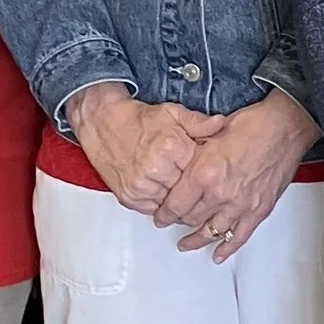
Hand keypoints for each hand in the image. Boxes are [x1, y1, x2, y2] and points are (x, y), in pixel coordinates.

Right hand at [66, 84, 224, 217]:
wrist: (103, 123)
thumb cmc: (137, 119)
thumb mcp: (172, 113)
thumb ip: (198, 122)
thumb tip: (221, 124)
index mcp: (171, 147)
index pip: (200, 170)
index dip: (204, 169)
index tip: (206, 168)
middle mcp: (156, 169)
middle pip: (188, 189)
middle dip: (192, 185)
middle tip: (194, 181)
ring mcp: (141, 186)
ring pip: (172, 204)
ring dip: (177, 197)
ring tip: (176, 184)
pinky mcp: (129, 197)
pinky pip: (154, 210)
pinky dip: (160, 203)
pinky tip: (162, 190)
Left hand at [159, 90, 319, 259]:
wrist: (285, 126)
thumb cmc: (254, 125)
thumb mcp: (211, 133)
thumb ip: (194, 153)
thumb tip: (181, 165)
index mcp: (204, 172)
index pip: (175, 204)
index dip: (163, 214)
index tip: (160, 217)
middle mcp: (220, 193)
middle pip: (191, 219)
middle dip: (179, 222)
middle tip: (173, 223)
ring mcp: (240, 204)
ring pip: (211, 232)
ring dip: (197, 240)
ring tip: (187, 244)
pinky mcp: (258, 210)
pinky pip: (239, 236)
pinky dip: (227, 247)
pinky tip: (218, 254)